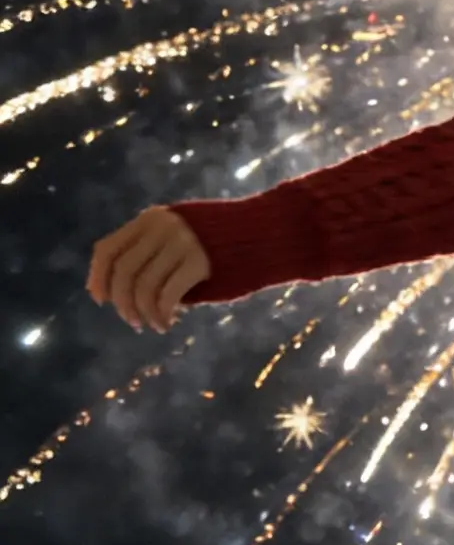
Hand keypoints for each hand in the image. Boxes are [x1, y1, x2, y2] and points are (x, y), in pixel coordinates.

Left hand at [87, 206, 210, 332]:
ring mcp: (181, 242)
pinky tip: (166, 324)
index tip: (100, 300)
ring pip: (144, 286)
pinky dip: (161, 314)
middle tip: (132, 321)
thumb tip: (116, 291)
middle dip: (122, 302)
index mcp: (150, 219)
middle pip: (123, 271)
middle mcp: (161, 227)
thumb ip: (150, 253)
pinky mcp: (200, 261)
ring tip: (152, 324)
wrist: (263, 233)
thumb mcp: (176, 236)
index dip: (98, 277)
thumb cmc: (217, 243)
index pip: (108, 249)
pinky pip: (168, 294)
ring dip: (143, 312)